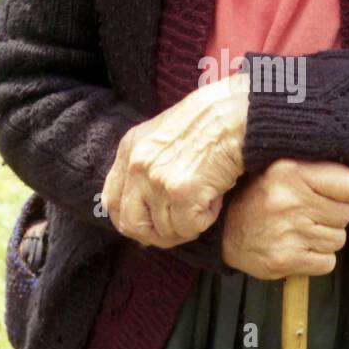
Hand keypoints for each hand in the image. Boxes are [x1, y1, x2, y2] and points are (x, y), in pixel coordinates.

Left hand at [102, 71, 249, 245]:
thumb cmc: (209, 122)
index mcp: (129, 149)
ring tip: (206, 199)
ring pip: (165, 230)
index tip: (150, 225)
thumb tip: (146, 210)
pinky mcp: (181, 193)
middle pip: (131, 224)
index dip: (131, 220)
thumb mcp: (162, 135)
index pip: (112, 201)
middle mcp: (137, 166)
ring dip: (188, 224)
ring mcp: (157, 180)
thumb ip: (147, 166)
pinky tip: (214, 200)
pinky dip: (205, 221)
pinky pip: (188, 228)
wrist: (236, 113)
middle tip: (179, 228)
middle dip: (156, 235)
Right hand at [221, 158, 348, 278]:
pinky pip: (327, 262)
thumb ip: (316, 171)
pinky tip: (300, 248)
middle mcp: (288, 200)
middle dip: (334, 216)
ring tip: (301, 231)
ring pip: (338, 239)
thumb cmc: (258, 199)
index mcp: (289, 172)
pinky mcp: (285, 260)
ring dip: (325, 238)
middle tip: (311, 214)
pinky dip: (318, 259)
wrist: (224, 230)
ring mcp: (287, 232)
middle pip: (345, 214)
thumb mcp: (282, 171)